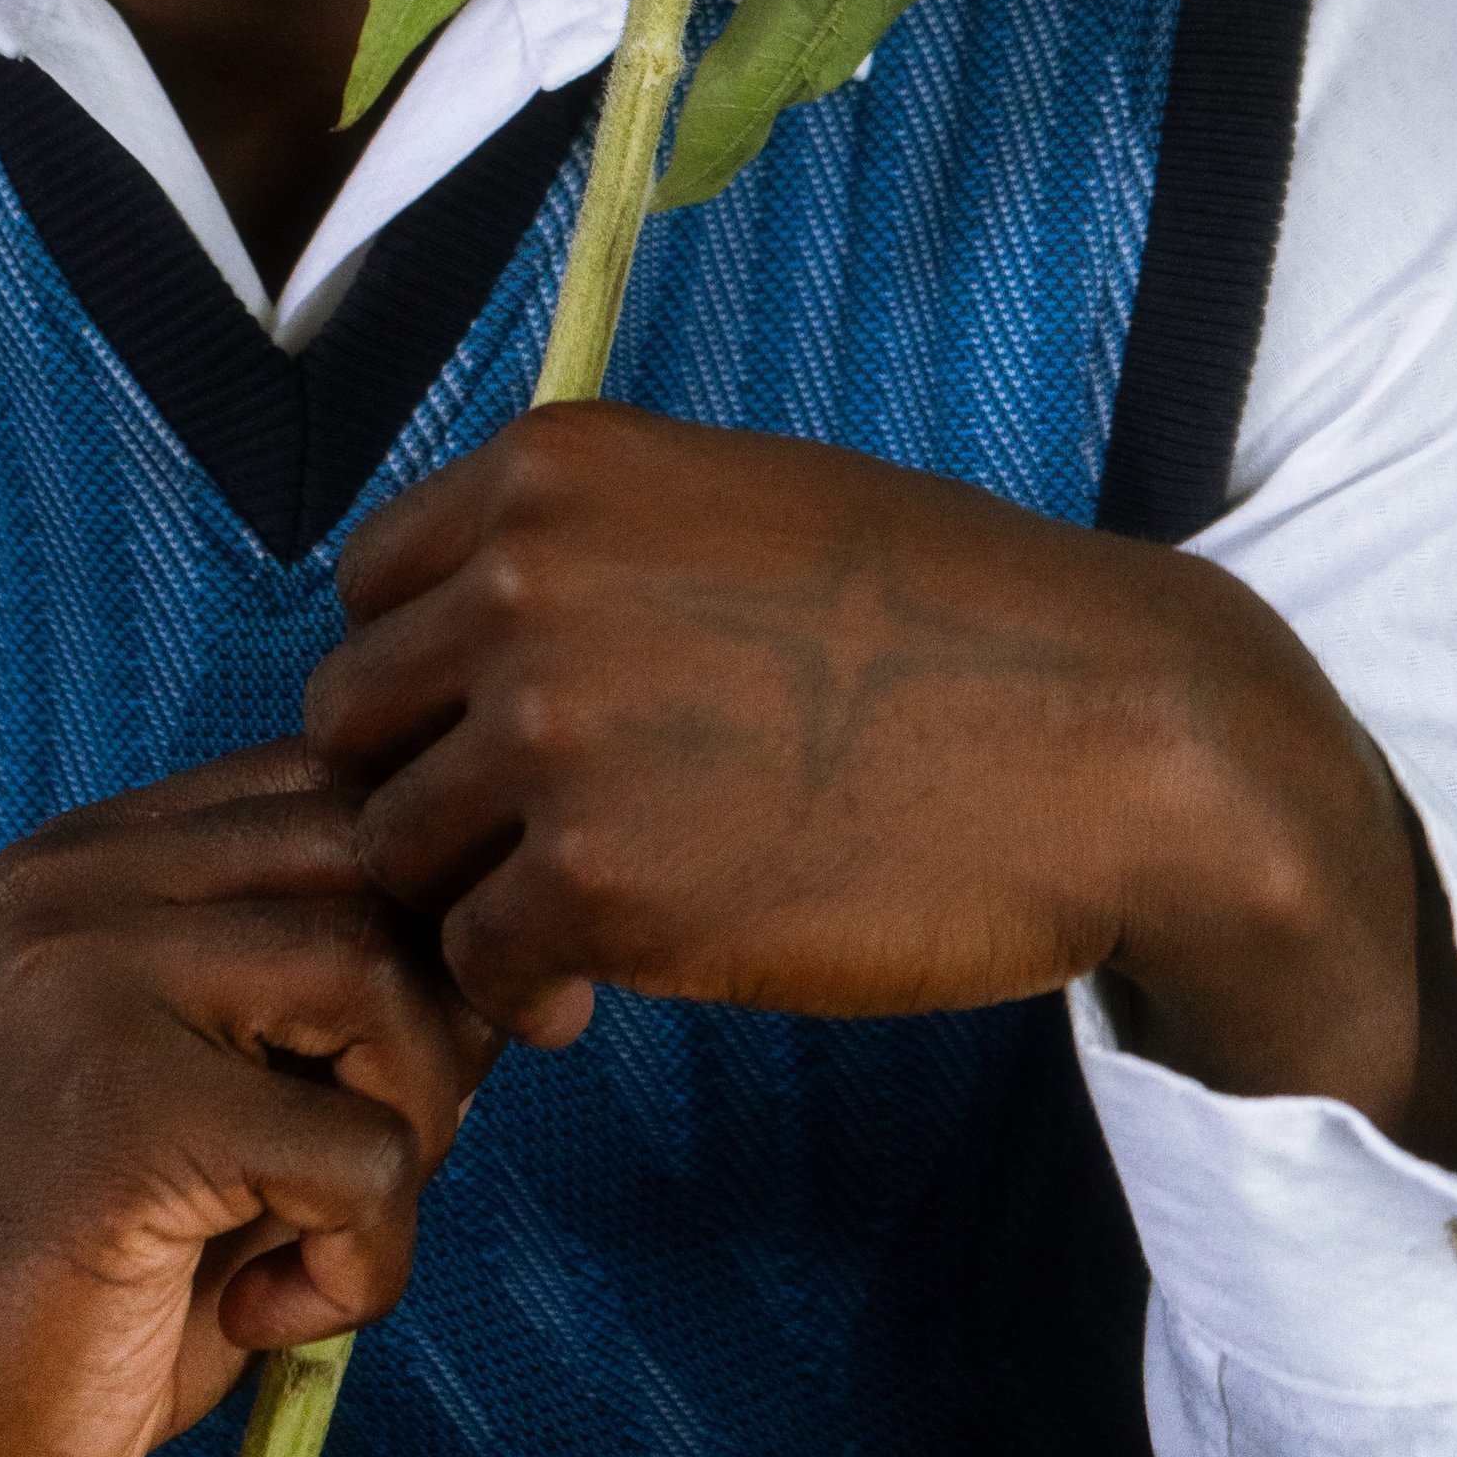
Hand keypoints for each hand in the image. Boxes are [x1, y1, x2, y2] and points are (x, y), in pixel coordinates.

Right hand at [0, 741, 496, 1456]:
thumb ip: (343, 997)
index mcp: (98, 855)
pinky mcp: (116, 1112)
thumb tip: (532, 960)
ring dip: (411, 1134)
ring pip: (377, 977)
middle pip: (375, 854)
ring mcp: (83, 981)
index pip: (338, 783)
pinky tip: (267, 1314)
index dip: (438, 908)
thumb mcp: (231, 1090)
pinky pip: (358, 1152)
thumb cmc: (104, 1268)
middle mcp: (78, 884)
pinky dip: (366, 1262)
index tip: (467, 1039)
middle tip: (398, 1156)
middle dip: (446, 1013)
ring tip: (324, 1236)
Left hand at [304, 407, 1439, 1128]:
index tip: (491, 736)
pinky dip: (524, 985)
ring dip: (466, 897)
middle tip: (517, 846)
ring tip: (572, 921)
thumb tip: (460, 632)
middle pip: (350, 720)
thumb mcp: (735, 504)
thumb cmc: (941, 619)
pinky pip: (474, 957)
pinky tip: (606, 981)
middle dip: (421, 790)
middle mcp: (522, 582)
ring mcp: (551, 735)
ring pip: (392, 849)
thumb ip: (586, 550)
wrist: (1107, 737)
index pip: (370, 587)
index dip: (422, 678)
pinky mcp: (599, 887)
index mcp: (553, 471)